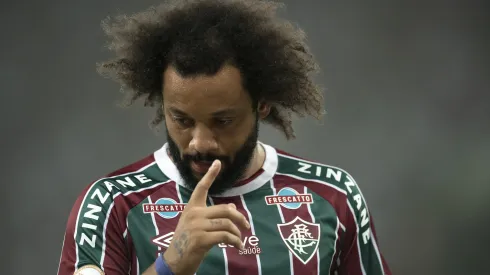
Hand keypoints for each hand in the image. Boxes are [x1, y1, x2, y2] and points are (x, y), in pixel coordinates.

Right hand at [163, 160, 250, 274]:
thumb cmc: (188, 242)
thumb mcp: (198, 225)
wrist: (175, 261)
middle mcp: (194, 214)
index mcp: (191, 208)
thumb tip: (233, 208)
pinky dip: (235, 242)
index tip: (218, 162)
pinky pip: (225, 236)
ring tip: (240, 240)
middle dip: (240, 217)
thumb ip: (213, 216)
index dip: (210, 175)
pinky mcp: (201, 239)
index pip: (201, 188)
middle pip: (225, 209)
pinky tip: (238, 246)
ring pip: (227, 224)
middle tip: (247, 225)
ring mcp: (197, 226)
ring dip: (237, 233)